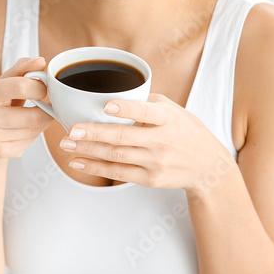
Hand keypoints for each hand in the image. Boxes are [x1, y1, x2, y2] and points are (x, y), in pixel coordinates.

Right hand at [0, 56, 54, 159]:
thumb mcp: (3, 81)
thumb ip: (22, 69)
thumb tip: (40, 61)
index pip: (22, 87)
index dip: (41, 87)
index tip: (44, 88)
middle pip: (32, 115)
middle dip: (48, 110)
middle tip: (50, 104)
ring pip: (34, 130)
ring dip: (42, 121)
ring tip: (37, 114)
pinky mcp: (0, 151)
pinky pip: (30, 141)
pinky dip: (34, 133)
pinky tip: (26, 127)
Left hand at [61, 93, 236, 192]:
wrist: (207, 166)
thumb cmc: (186, 131)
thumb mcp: (174, 110)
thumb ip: (148, 101)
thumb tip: (116, 94)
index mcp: (168, 118)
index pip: (146, 112)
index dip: (126, 109)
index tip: (106, 106)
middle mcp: (162, 140)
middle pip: (123, 137)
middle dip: (94, 134)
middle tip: (71, 129)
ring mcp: (156, 161)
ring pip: (116, 156)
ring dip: (88, 150)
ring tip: (66, 144)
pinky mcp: (150, 179)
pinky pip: (118, 173)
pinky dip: (96, 168)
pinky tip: (79, 162)